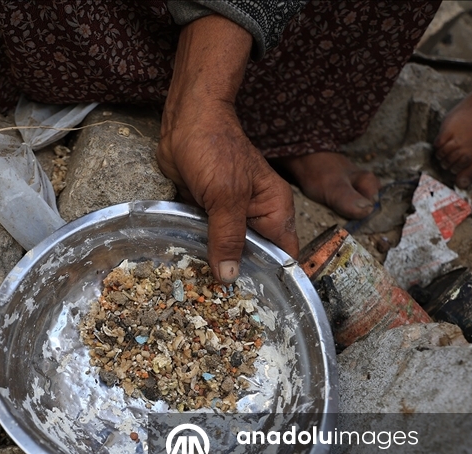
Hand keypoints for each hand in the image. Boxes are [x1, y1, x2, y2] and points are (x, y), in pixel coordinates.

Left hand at [158, 15, 297, 282]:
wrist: (185, 122)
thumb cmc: (213, 148)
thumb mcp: (225, 196)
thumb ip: (228, 238)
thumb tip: (230, 278)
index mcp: (274, 210)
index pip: (285, 255)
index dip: (278, 281)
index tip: (264, 308)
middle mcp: (257, 216)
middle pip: (256, 259)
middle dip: (243, 281)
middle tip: (226, 314)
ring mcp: (232, 217)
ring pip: (229, 252)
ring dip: (217, 270)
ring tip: (205, 303)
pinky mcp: (208, 214)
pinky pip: (208, 242)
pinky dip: (200, 255)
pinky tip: (189, 278)